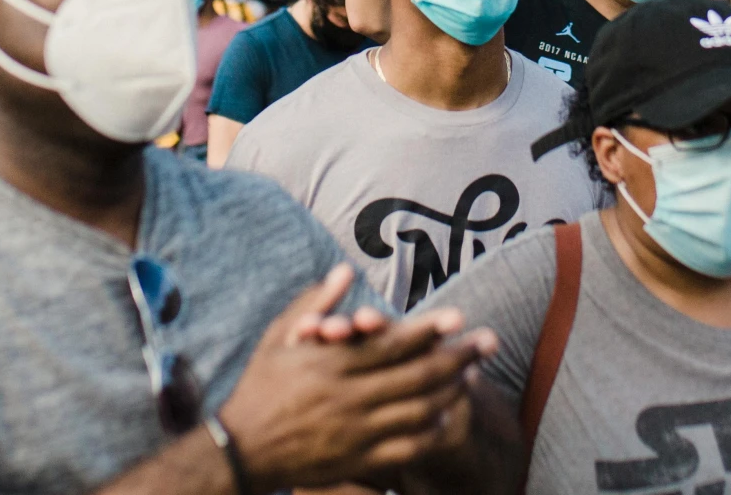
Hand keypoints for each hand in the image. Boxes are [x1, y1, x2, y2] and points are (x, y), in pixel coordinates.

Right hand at [220, 265, 495, 488]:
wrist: (241, 449)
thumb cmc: (260, 387)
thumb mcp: (279, 338)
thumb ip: (315, 304)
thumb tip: (345, 271)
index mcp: (332, 364)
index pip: (393, 343)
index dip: (431, 330)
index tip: (460, 318)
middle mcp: (350, 397)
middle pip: (418, 376)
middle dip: (459, 357)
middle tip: (489, 342)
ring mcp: (356, 432)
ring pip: (419, 411)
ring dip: (451, 392)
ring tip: (472, 375)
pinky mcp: (357, 459)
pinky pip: (406, 448)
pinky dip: (430, 432)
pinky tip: (445, 416)